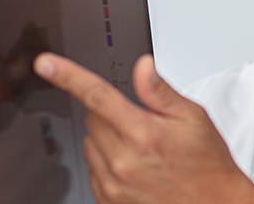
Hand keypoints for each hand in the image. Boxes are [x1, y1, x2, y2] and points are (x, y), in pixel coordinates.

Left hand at [33, 53, 253, 203]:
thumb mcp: (193, 118)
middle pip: (92, 118)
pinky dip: (107, 162)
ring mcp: (114, 184)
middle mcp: (124, 160)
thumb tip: (143, 67)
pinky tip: (135, 166)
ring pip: (90, 144)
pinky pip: (92, 170)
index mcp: (144, 134)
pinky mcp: (109, 200)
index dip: (67, 75)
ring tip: (143, 148)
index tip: (45, 63)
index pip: (97, 95)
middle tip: (142, 123)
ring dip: (108, 139)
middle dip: (112, 113)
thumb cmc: (207, 164)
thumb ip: (160, 92)